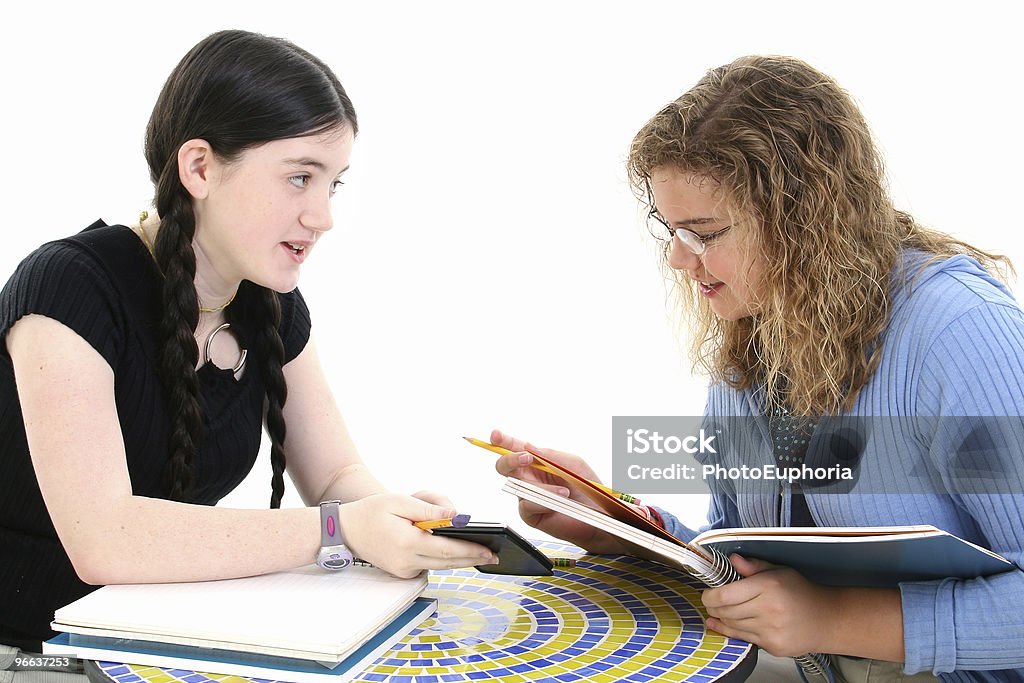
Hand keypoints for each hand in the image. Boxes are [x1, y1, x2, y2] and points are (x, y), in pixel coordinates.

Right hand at [338, 493, 497, 577]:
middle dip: (471, 558)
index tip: (489, 550)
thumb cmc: (372, 511)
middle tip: (493, 555)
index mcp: (407, 543)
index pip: (446, 550)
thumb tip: (455, 515)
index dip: (470, 550)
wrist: (346, 530)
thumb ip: (430, 509)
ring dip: (458, 558)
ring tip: (479, 551)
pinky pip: (428, 565)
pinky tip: (450, 546)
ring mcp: (403, 570)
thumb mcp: (401, 501)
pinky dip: (440, 557)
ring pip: (439, 565)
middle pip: (448, 562)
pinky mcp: (402, 572)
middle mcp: (406, 562)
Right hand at [490, 429, 628, 553]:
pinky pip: (527, 504)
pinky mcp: (530, 515)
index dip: (502, 441)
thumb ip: (549, 455)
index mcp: (536, 462)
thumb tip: (527, 446)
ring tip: (564, 490)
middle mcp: (528, 478)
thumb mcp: (572, 463)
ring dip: (541, 486)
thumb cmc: (587, 487)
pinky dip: (544, 500)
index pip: (514, 448)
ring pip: (518, 485)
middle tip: (526, 458)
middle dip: (511, 459)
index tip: (495, 435)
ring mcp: (527, 496)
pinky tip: (560, 499)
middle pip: (504, 465)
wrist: (600, 514)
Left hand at [701, 554, 837, 656]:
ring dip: (721, 618)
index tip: (707, 593)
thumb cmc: (802, 593)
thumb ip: (754, 566)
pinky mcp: (773, 646)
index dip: (710, 595)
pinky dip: (730, 631)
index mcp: (769, 586)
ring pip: (732, 625)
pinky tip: (722, 625)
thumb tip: (733, 559)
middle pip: (726, 611)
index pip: (726, 594)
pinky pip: (743, 638)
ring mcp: (771, 630)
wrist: (826, 620)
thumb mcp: (779, 571)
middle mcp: (769, 609)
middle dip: (713, 607)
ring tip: (718, 611)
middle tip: (710, 602)